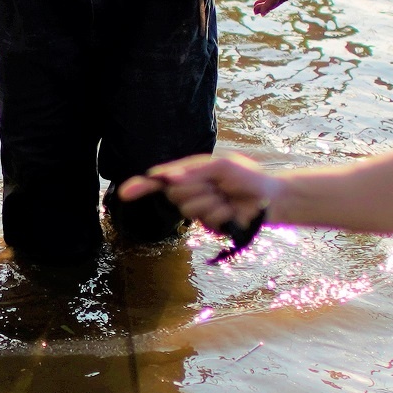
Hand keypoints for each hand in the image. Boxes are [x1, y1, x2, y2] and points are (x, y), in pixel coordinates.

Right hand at [115, 152, 279, 228]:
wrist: (269, 197)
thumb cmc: (246, 176)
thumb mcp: (221, 166)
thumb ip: (194, 171)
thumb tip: (170, 178)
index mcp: (190, 174)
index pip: (160, 181)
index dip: (142, 186)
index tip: (124, 193)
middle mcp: (191, 192)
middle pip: (174, 193)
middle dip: (194, 188)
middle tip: (216, 184)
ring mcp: (200, 210)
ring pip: (189, 208)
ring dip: (210, 201)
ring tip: (226, 197)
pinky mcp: (210, 226)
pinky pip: (206, 220)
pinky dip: (221, 213)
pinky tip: (232, 210)